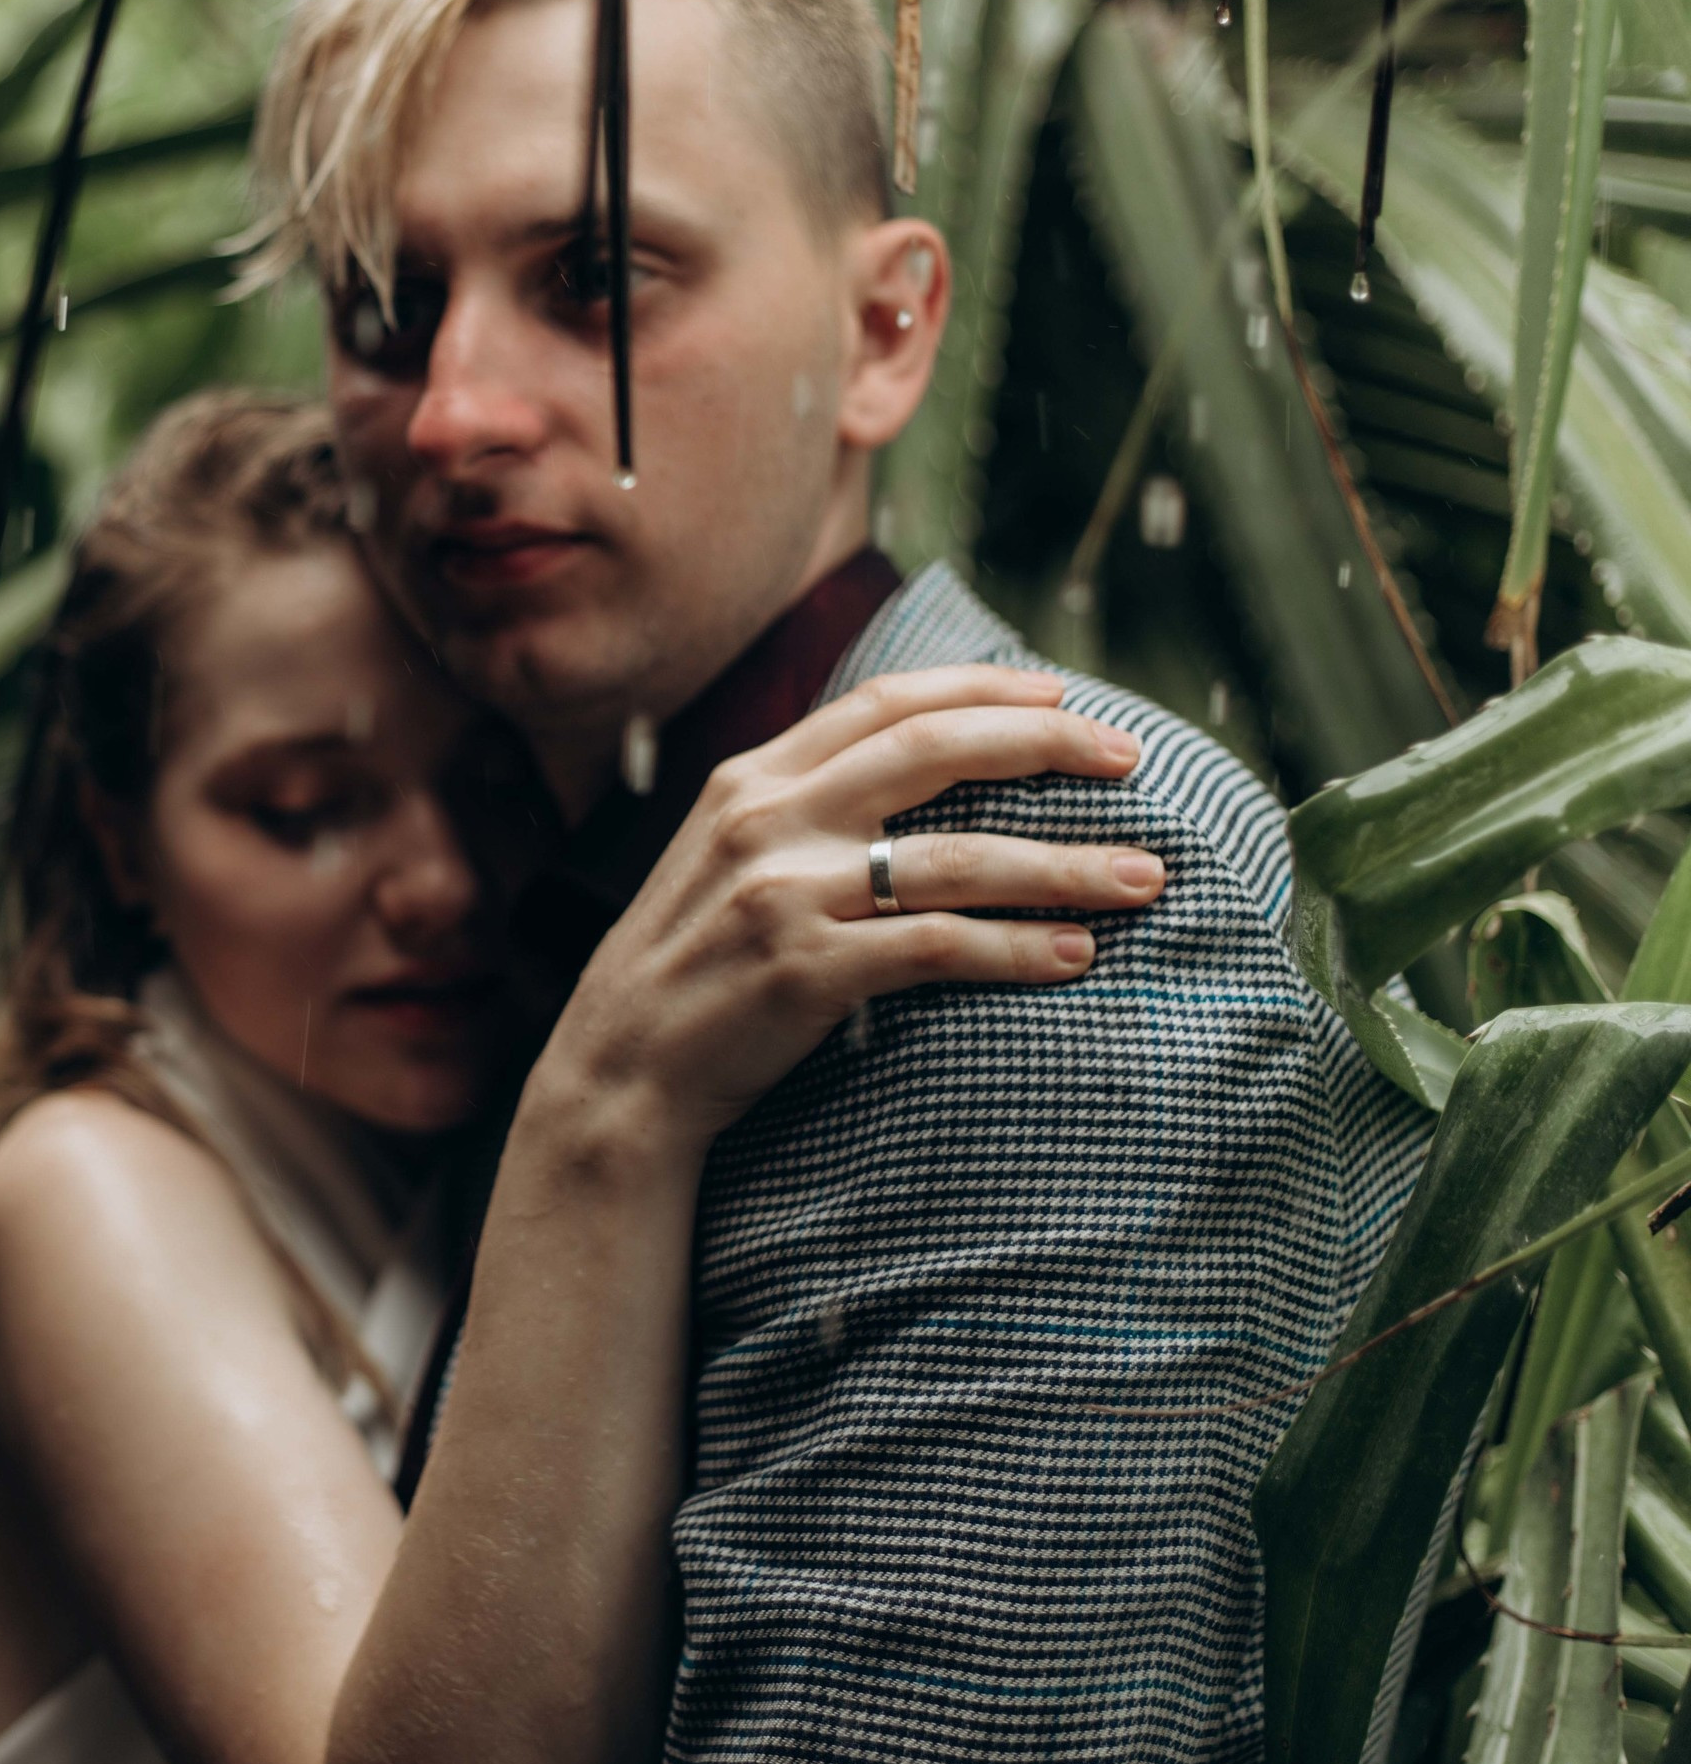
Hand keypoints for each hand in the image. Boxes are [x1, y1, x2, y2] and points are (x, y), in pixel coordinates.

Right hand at [527, 666, 1166, 1167]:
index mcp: (752, 779)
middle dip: (1045, 746)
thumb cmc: (693, 969)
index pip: (886, 702)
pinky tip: (1074, 956)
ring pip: (956, 857)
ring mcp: (784, 893)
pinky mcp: (805, 971)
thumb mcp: (726, 858)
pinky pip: (937, 947)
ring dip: (1063, 864)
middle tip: (1131, 759)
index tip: (1064, 700)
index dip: (982, 690)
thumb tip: (915, 772)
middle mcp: (767, 819)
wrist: (618, 1073)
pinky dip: (1015, 948)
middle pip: (933, 751)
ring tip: (1144, 877)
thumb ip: (805, 808)